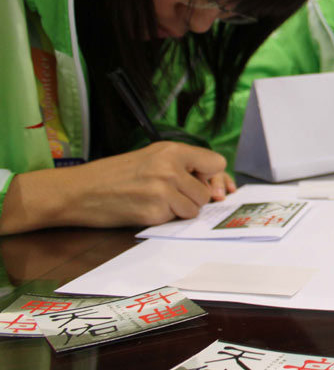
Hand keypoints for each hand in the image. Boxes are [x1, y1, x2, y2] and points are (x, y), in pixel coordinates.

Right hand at [0, 141, 229, 234]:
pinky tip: (145, 208)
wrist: (80, 191)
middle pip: (207, 192)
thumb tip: (216, 185)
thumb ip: (183, 164)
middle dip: (192, 198)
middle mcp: (170, 168)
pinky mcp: (154, 212)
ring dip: (180, 210)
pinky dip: (164, 218)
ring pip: (195, 209)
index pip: (217, 162)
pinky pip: (175, 220)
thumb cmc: (116, 174)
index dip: (210, 175)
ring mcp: (162, 191)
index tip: (199, 181)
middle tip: (169, 194)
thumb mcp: (152, 156)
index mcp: (172, 150)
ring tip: (156, 201)